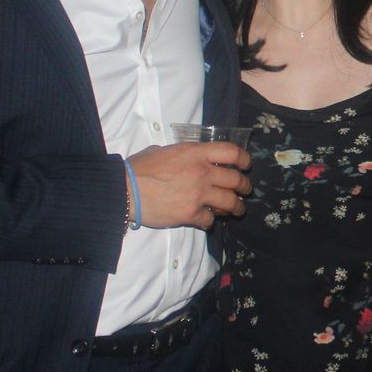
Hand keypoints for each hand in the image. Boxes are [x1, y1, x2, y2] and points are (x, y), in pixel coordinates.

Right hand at [128, 142, 250, 228]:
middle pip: (236, 180)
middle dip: (244, 186)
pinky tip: (206, 220)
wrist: (124, 191)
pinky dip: (210, 220)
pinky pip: (209, 219)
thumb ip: (180, 153)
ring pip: (230, 202)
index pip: (232, 153)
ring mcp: (198, 194)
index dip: (244, 159)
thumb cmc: (138, 169)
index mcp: (195, 153)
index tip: (246, 165)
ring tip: (236, 210)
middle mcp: (202, 172)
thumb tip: (185, 156)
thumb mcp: (161, 150)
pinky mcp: (190, 214)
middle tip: (244, 190)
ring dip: (236, 207)